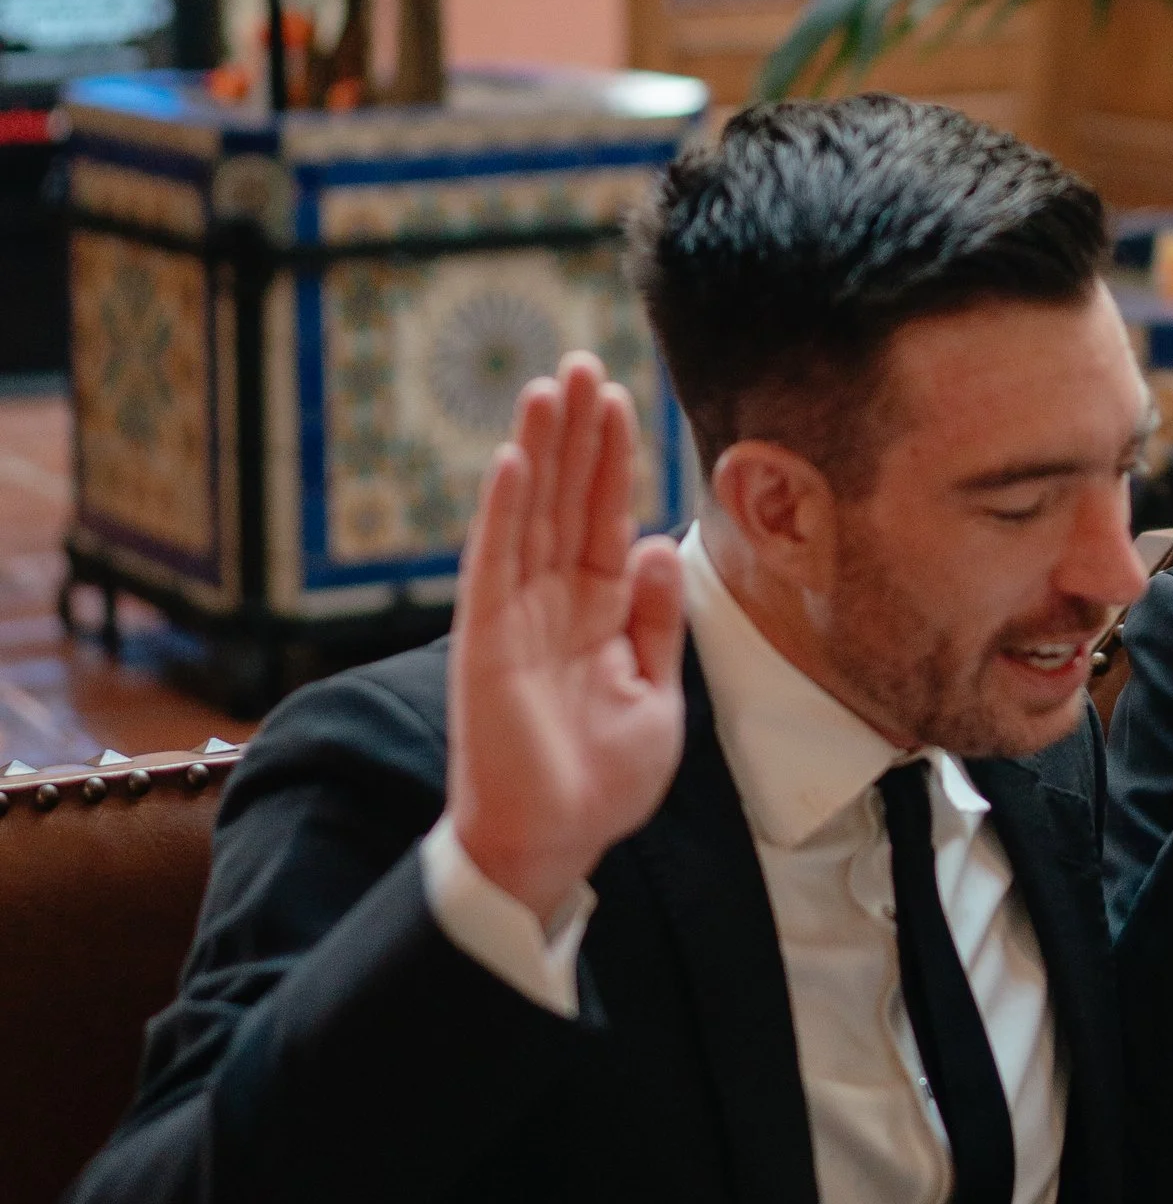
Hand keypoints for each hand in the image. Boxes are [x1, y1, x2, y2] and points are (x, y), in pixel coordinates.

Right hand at [447, 351, 686, 926]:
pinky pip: (494, 562)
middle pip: (562, 497)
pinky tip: (512, 460)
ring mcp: (515, 614)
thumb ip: (655, 620)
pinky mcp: (486, 638)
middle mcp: (551, 599)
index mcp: (594, 609)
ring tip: (547, 385)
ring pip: (529, 513)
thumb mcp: (656, 693)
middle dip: (573, 431)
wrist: (555, 842)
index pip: (602, 515)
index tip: (619, 396)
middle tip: (579, 360)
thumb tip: (652, 541)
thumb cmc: (601, 780)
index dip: (610, 458)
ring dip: (538, 449)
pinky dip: (503, 510)